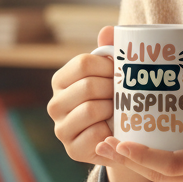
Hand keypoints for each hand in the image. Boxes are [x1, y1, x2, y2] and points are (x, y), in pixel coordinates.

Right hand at [47, 25, 115, 165]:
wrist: (120, 137)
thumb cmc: (115, 99)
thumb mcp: (112, 75)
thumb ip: (109, 51)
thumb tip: (107, 31)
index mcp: (61, 80)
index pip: (83, 63)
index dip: (108, 66)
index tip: (123, 72)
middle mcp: (55, 104)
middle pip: (88, 86)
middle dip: (113, 89)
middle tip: (127, 94)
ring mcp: (61, 128)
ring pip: (90, 109)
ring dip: (112, 109)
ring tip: (121, 111)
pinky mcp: (72, 150)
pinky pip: (95, 134)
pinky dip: (109, 131)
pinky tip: (115, 130)